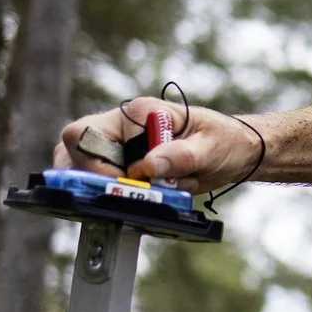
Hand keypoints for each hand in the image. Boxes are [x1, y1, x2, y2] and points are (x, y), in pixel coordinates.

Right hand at [55, 97, 267, 192]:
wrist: (239, 152)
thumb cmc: (226, 141)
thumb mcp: (209, 149)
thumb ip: (179, 156)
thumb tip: (146, 167)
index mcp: (136, 113)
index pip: (85, 134)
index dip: (95, 163)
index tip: (126, 180)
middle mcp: (121, 127)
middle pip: (73, 151)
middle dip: (99, 179)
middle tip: (137, 189)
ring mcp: (122, 148)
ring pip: (87, 173)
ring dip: (118, 190)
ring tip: (158, 188)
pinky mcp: (128, 167)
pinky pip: (111, 187)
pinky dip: (131, 198)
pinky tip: (163, 191)